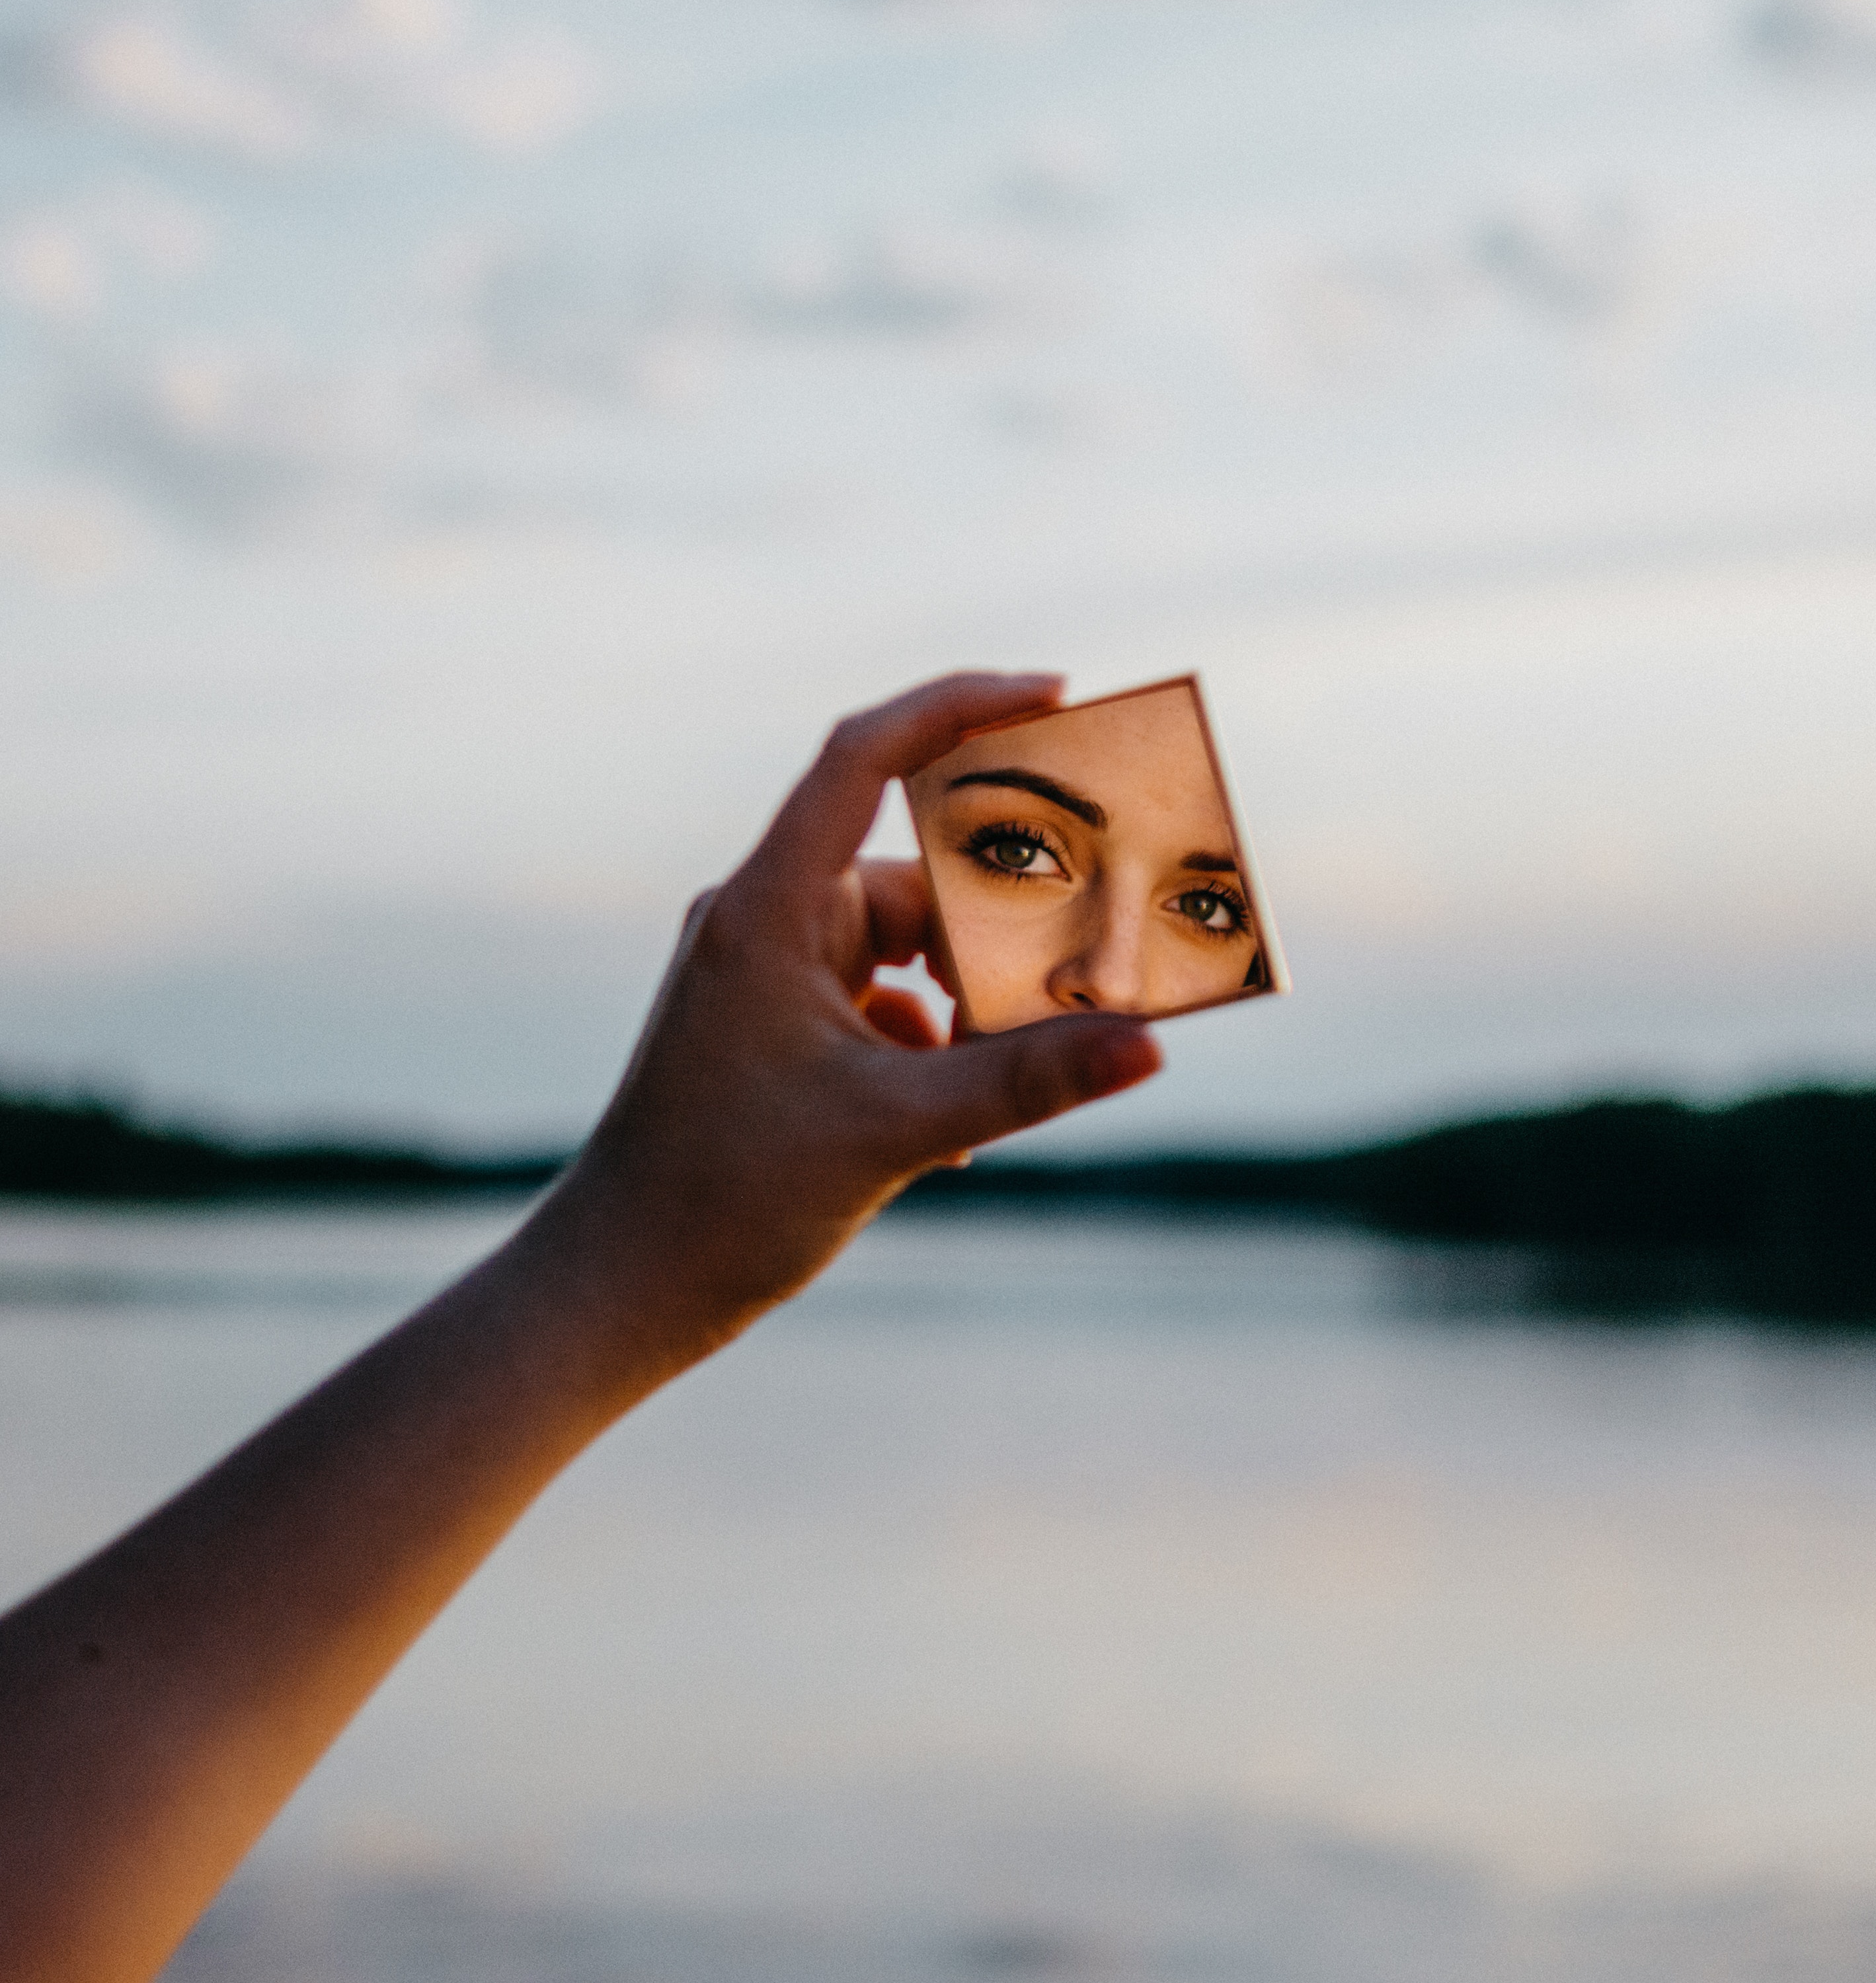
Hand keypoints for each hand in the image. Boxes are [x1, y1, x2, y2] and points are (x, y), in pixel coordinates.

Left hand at [538, 671, 1162, 1371]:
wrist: (619, 1287)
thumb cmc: (724, 1201)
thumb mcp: (896, 1132)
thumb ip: (1026, 1081)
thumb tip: (1148, 1044)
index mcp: (772, 908)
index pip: (865, 756)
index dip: (960, 706)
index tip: (1056, 694)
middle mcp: (766, 920)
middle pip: (916, 875)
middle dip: (1004, 923)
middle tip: (1090, 961)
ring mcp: (768, 974)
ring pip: (907, 949)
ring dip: (969, 1006)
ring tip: (1020, 1073)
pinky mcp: (776, 1028)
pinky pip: (883, 1005)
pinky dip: (931, 1051)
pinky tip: (952, 1135)